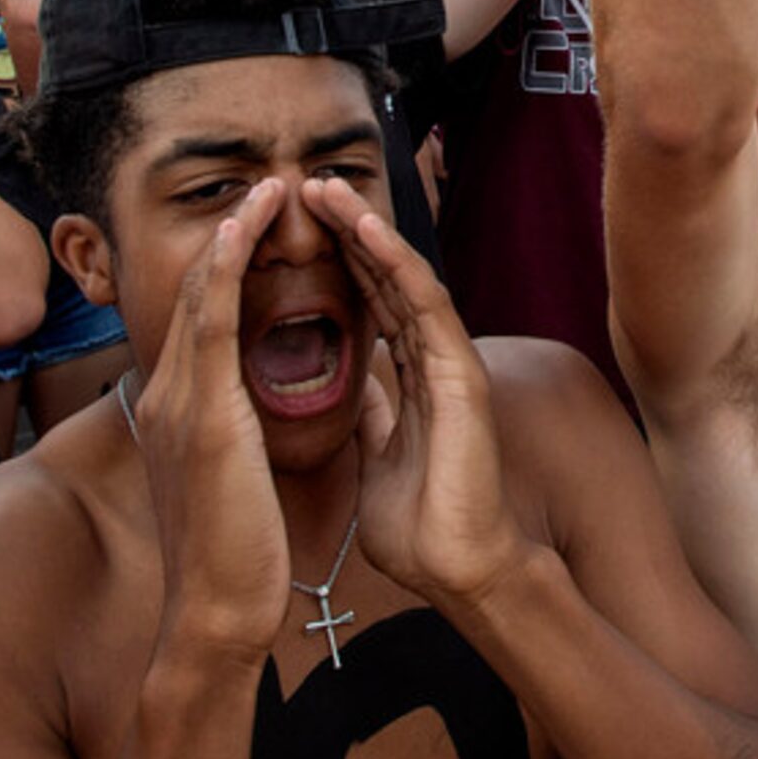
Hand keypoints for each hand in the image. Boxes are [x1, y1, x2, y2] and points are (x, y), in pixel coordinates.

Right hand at [129, 180, 292, 660]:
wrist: (217, 612)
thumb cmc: (235, 554)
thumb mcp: (229, 478)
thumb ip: (230, 435)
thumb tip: (244, 416)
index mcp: (178, 410)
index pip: (202, 317)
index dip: (229, 265)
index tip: (261, 223)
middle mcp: (168, 396)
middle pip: (196, 292)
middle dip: (230, 236)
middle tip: (266, 185)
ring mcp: (179, 403)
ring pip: (201, 294)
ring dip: (233, 235)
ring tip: (266, 188)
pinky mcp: (203, 416)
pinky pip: (212, 322)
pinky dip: (227, 268)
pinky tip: (245, 229)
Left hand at [307, 176, 532, 610]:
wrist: (456, 573)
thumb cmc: (421, 528)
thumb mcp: (377, 459)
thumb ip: (375, 418)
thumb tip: (360, 390)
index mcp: (412, 379)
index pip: (371, 304)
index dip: (338, 262)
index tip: (296, 228)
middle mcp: (433, 361)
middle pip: (385, 279)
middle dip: (347, 230)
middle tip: (307, 186)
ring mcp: (451, 363)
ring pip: (404, 277)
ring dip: (366, 229)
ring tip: (327, 187)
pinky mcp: (461, 374)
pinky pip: (424, 303)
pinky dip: (393, 261)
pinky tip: (364, 228)